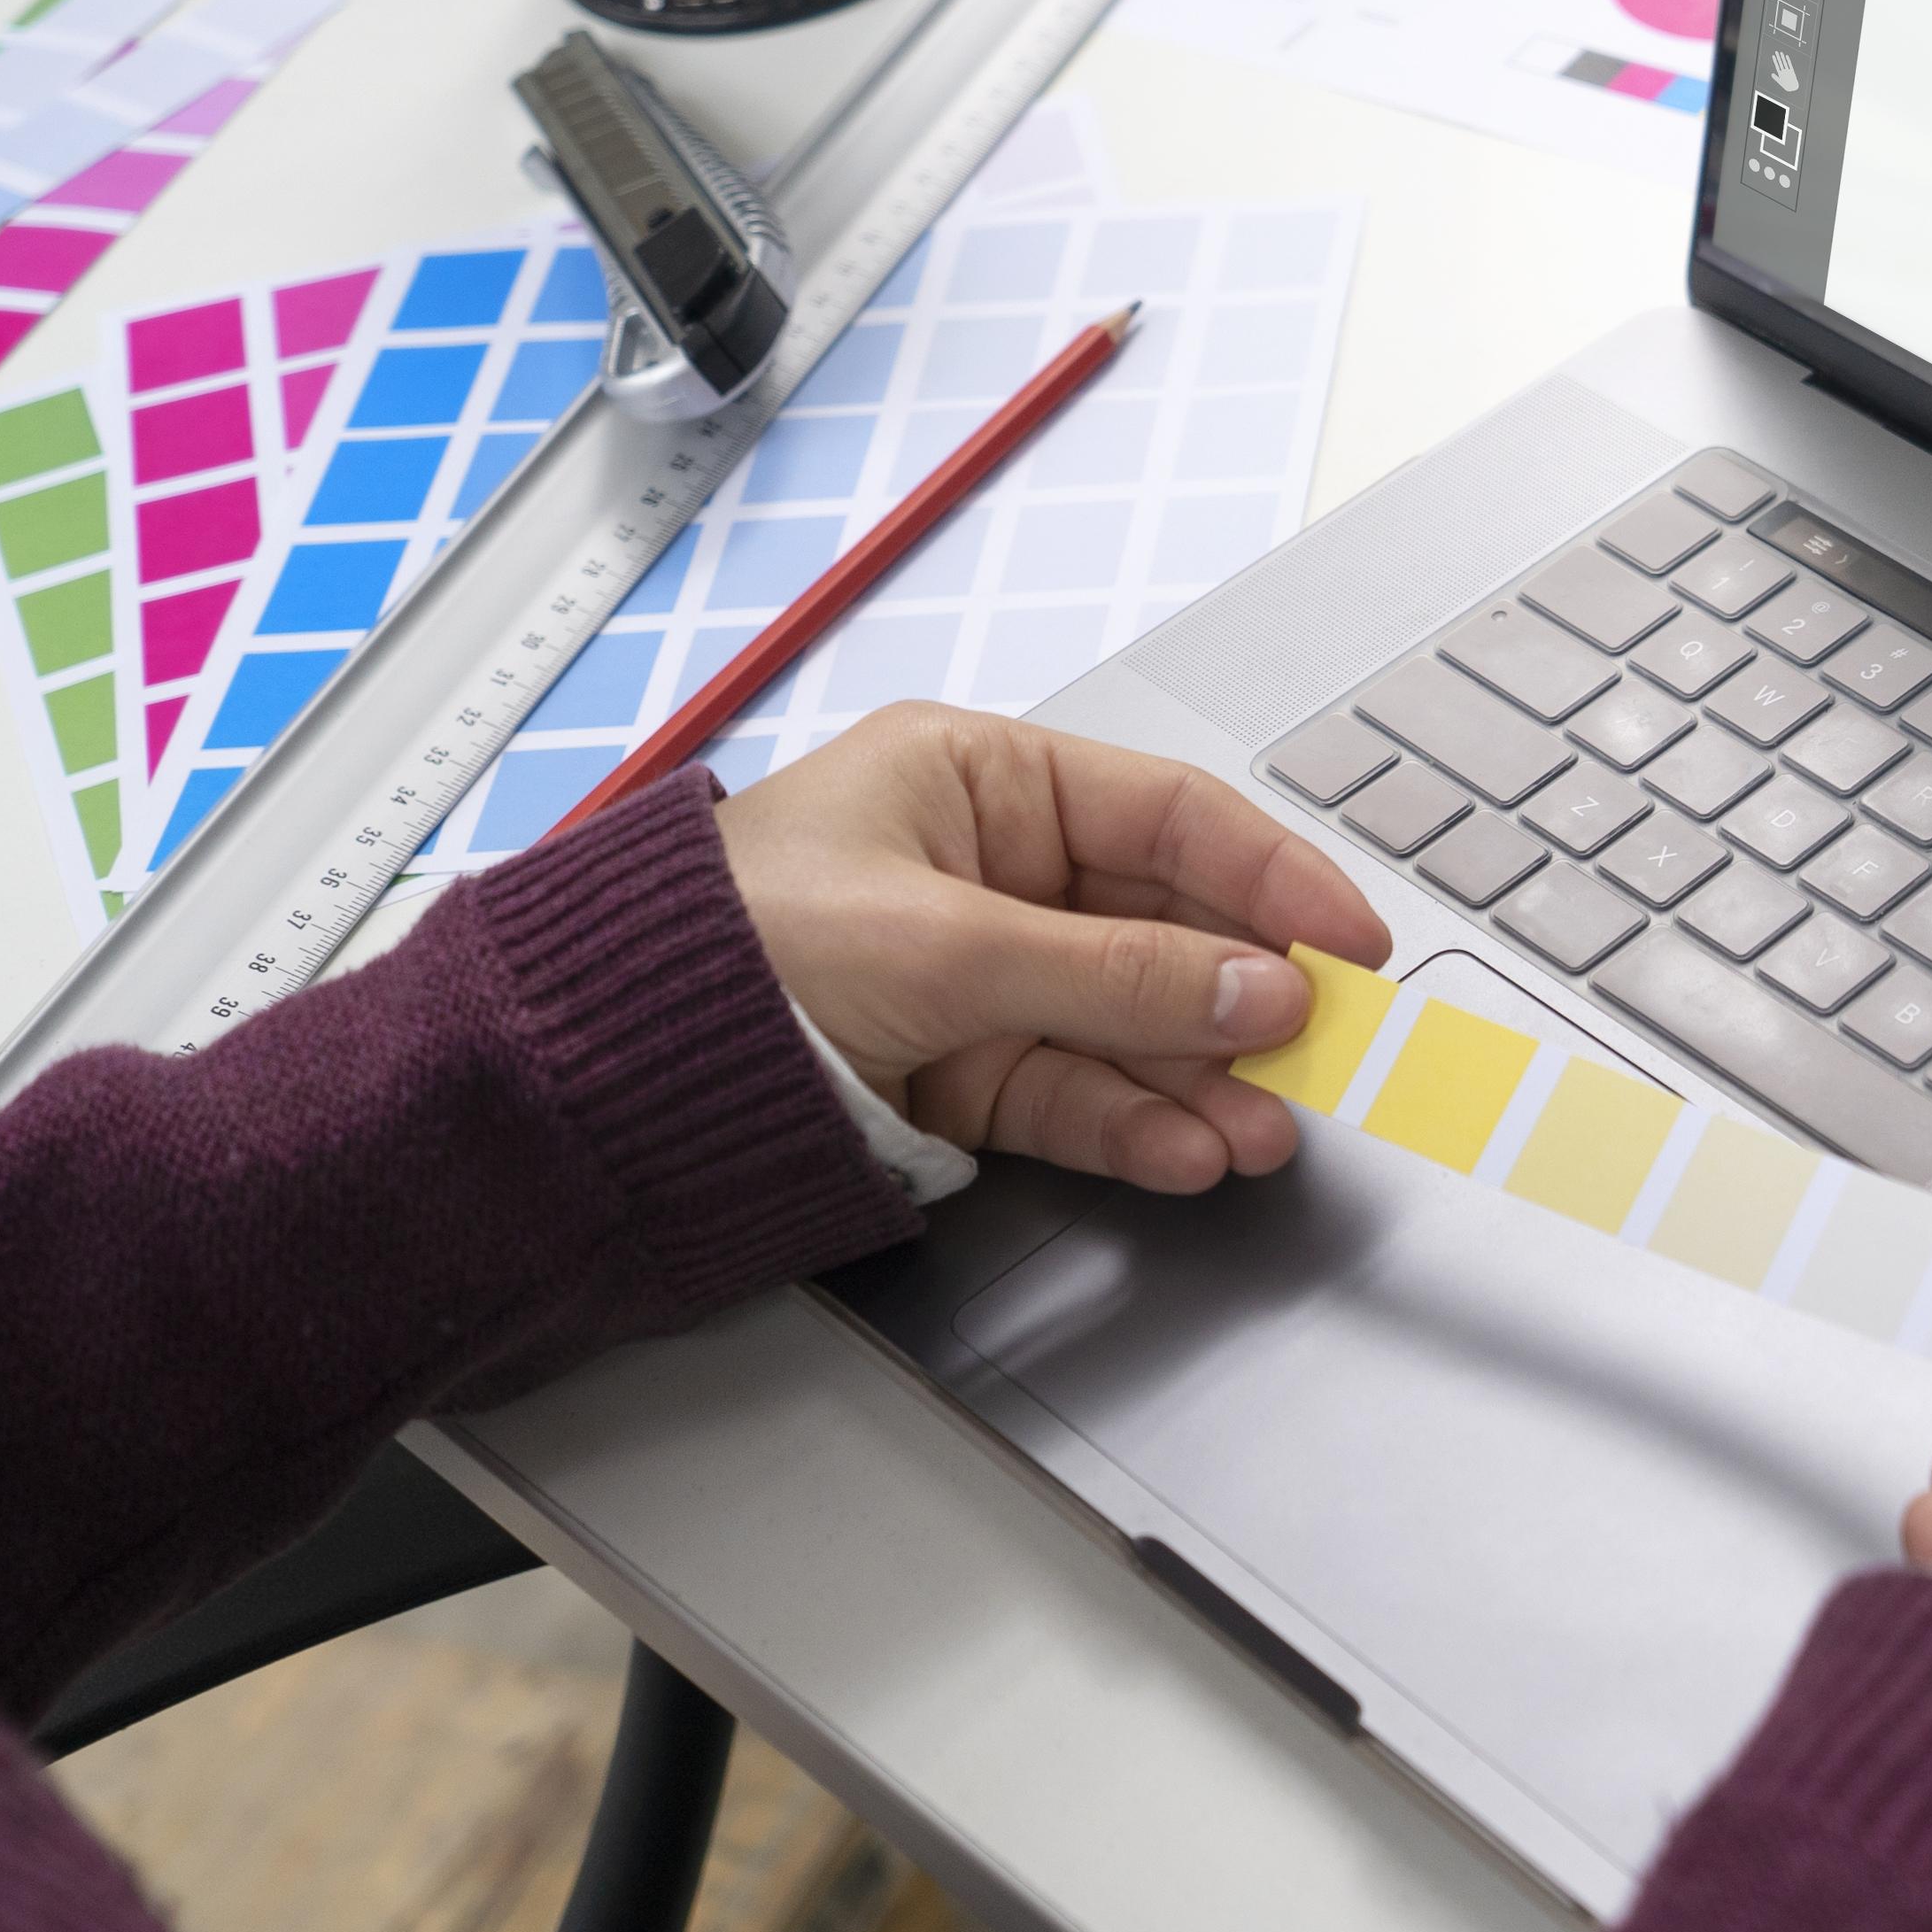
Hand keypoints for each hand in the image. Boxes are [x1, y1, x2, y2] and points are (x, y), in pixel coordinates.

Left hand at [714, 702, 1389, 1193]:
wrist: (581, 1084)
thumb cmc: (722, 954)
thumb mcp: (941, 948)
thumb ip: (1115, 976)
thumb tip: (1261, 990)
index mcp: (977, 780)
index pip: (1168, 816)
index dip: (1272, 876)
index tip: (1350, 939)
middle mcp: (985, 870)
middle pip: (1160, 928)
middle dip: (1243, 1000)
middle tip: (1329, 1053)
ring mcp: (972, 976)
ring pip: (1126, 1026)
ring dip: (1201, 1082)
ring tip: (1266, 1131)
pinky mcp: (949, 1072)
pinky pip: (1070, 1094)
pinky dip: (1132, 1126)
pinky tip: (1188, 1150)